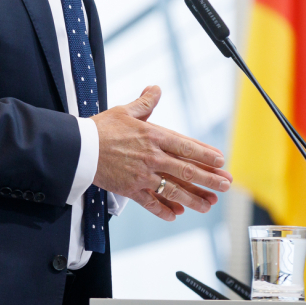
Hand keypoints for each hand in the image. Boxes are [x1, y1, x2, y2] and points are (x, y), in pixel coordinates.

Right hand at [92, 85, 232, 220]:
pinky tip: (175, 215)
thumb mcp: (125, 111)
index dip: (205, 154)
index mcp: (153, 136)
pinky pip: (150, 203)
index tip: (221, 162)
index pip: (186, 146)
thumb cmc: (102, 128)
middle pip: (186, 170)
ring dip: (193, 199)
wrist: (79, 148)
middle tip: (226, 185)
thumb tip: (155, 88)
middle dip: (209, 179)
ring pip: (173, 190)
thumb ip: (145, 103)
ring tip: (208, 205)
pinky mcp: (130, 189)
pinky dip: (163, 210)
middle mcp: (152, 157)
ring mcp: (142, 175)